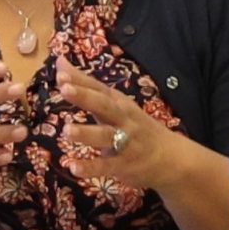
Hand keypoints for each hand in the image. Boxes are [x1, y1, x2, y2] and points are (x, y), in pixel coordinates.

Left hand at [58, 65, 185, 194]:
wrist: (168, 155)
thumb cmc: (134, 125)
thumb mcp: (114, 103)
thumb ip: (86, 86)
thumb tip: (60, 61)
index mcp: (118, 102)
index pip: (98, 88)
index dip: (80, 81)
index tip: (61, 73)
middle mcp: (123, 118)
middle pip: (104, 105)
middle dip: (85, 97)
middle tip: (65, 89)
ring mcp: (125, 141)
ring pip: (105, 136)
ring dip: (87, 133)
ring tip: (67, 131)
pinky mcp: (124, 164)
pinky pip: (107, 166)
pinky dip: (91, 167)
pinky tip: (74, 168)